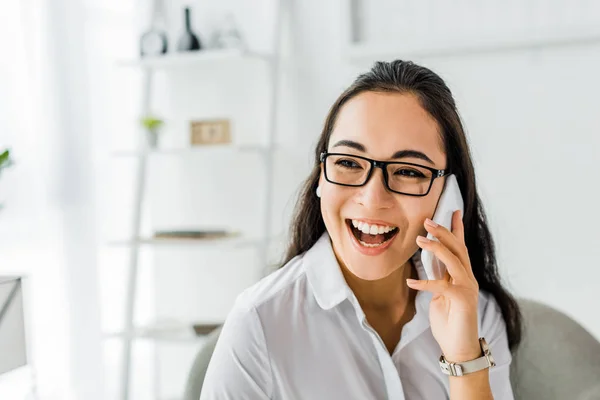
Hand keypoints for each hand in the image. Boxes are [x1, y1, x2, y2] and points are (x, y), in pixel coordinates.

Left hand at [406, 210, 481, 361]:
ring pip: (454, 261)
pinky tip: (411, 282)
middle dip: (444, 232)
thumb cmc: (449, 321)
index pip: (460, 248)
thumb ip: (439, 278)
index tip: (453, 212)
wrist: (459, 347)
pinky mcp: (461, 300)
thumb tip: (431, 264)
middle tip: (428, 220)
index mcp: (462, 276)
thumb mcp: (440, 295)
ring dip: (437, 248)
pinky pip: (441, 286)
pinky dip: (425, 283)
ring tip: (421, 238)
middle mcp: (467, 279)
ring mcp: (467, 289)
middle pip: (458, 248)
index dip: (456, 229)